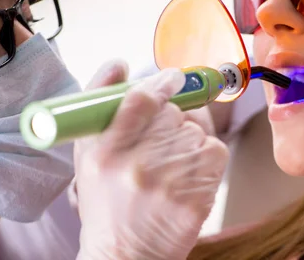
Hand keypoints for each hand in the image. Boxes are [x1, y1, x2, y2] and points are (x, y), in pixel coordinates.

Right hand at [74, 61, 228, 259]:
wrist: (128, 254)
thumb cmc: (107, 201)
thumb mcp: (88, 153)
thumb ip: (100, 103)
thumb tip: (119, 63)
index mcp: (106, 151)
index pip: (140, 99)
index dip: (161, 82)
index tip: (172, 78)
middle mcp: (139, 164)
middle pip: (172, 112)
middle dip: (170, 117)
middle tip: (159, 139)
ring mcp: (173, 180)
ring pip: (195, 129)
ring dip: (187, 138)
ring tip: (169, 164)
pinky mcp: (200, 192)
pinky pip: (215, 149)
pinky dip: (205, 154)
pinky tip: (187, 172)